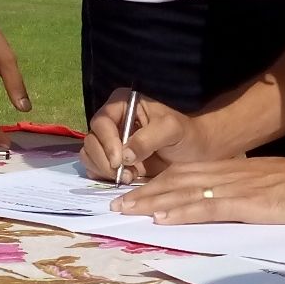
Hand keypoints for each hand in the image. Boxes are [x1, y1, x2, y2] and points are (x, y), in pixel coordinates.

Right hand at [79, 91, 211, 181]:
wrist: (195, 152)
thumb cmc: (186, 133)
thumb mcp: (172, 130)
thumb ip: (149, 138)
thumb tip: (125, 155)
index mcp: (124, 104)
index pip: (102, 121)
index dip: (107, 141)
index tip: (119, 160)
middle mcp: (113, 121)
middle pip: (92, 139)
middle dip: (105, 160)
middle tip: (124, 174)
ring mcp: (110, 141)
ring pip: (89, 154)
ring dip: (104, 169)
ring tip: (128, 177)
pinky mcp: (111, 159)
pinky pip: (94, 167)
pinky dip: (104, 176)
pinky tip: (124, 179)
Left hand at [108, 153, 284, 224]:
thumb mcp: (264, 183)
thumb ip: (242, 190)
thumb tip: (223, 202)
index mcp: (231, 170)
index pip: (185, 173)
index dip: (157, 182)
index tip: (134, 192)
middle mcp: (226, 174)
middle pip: (176, 180)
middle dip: (144, 192)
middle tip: (116, 203)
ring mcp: (234, 188)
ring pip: (184, 192)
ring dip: (152, 201)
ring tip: (127, 209)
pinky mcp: (245, 204)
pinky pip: (206, 207)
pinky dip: (180, 211)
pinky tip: (162, 218)